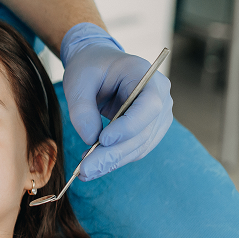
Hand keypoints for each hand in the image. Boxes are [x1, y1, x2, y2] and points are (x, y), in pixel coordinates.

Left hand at [61, 23, 172, 180]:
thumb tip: (89, 138)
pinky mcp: (149, 130)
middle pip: (142, 132)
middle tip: (85, 170)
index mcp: (145, 74)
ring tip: (84, 172)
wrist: (97, 65)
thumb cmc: (89, 67)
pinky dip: (114, 160)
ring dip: (112, 162)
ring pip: (139, 146)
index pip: (149, 105)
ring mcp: (158, 115)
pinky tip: (93, 165)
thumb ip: (81, 108)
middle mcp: (160, 95)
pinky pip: (134, 149)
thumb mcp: (77, 81)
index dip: (129, 126)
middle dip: (113, 154)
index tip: (103, 140)